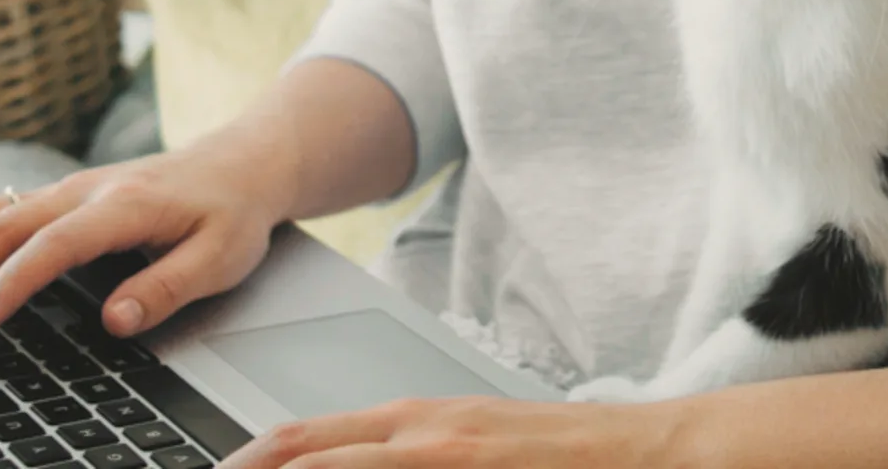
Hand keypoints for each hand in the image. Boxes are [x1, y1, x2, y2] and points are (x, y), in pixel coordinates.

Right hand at [0, 144, 296, 341]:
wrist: (240, 163)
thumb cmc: (231, 212)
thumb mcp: (220, 257)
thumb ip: (167, 288)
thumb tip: (116, 320)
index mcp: (120, 206)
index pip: (51, 245)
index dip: (11, 283)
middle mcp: (80, 191)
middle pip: (0, 227)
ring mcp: (62, 190)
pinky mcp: (55, 197)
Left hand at [216, 397, 688, 468]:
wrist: (643, 452)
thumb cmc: (552, 458)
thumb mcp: (466, 444)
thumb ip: (401, 455)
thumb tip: (342, 464)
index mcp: (410, 423)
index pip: (299, 439)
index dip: (244, 463)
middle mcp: (417, 435)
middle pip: (299, 454)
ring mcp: (446, 457)